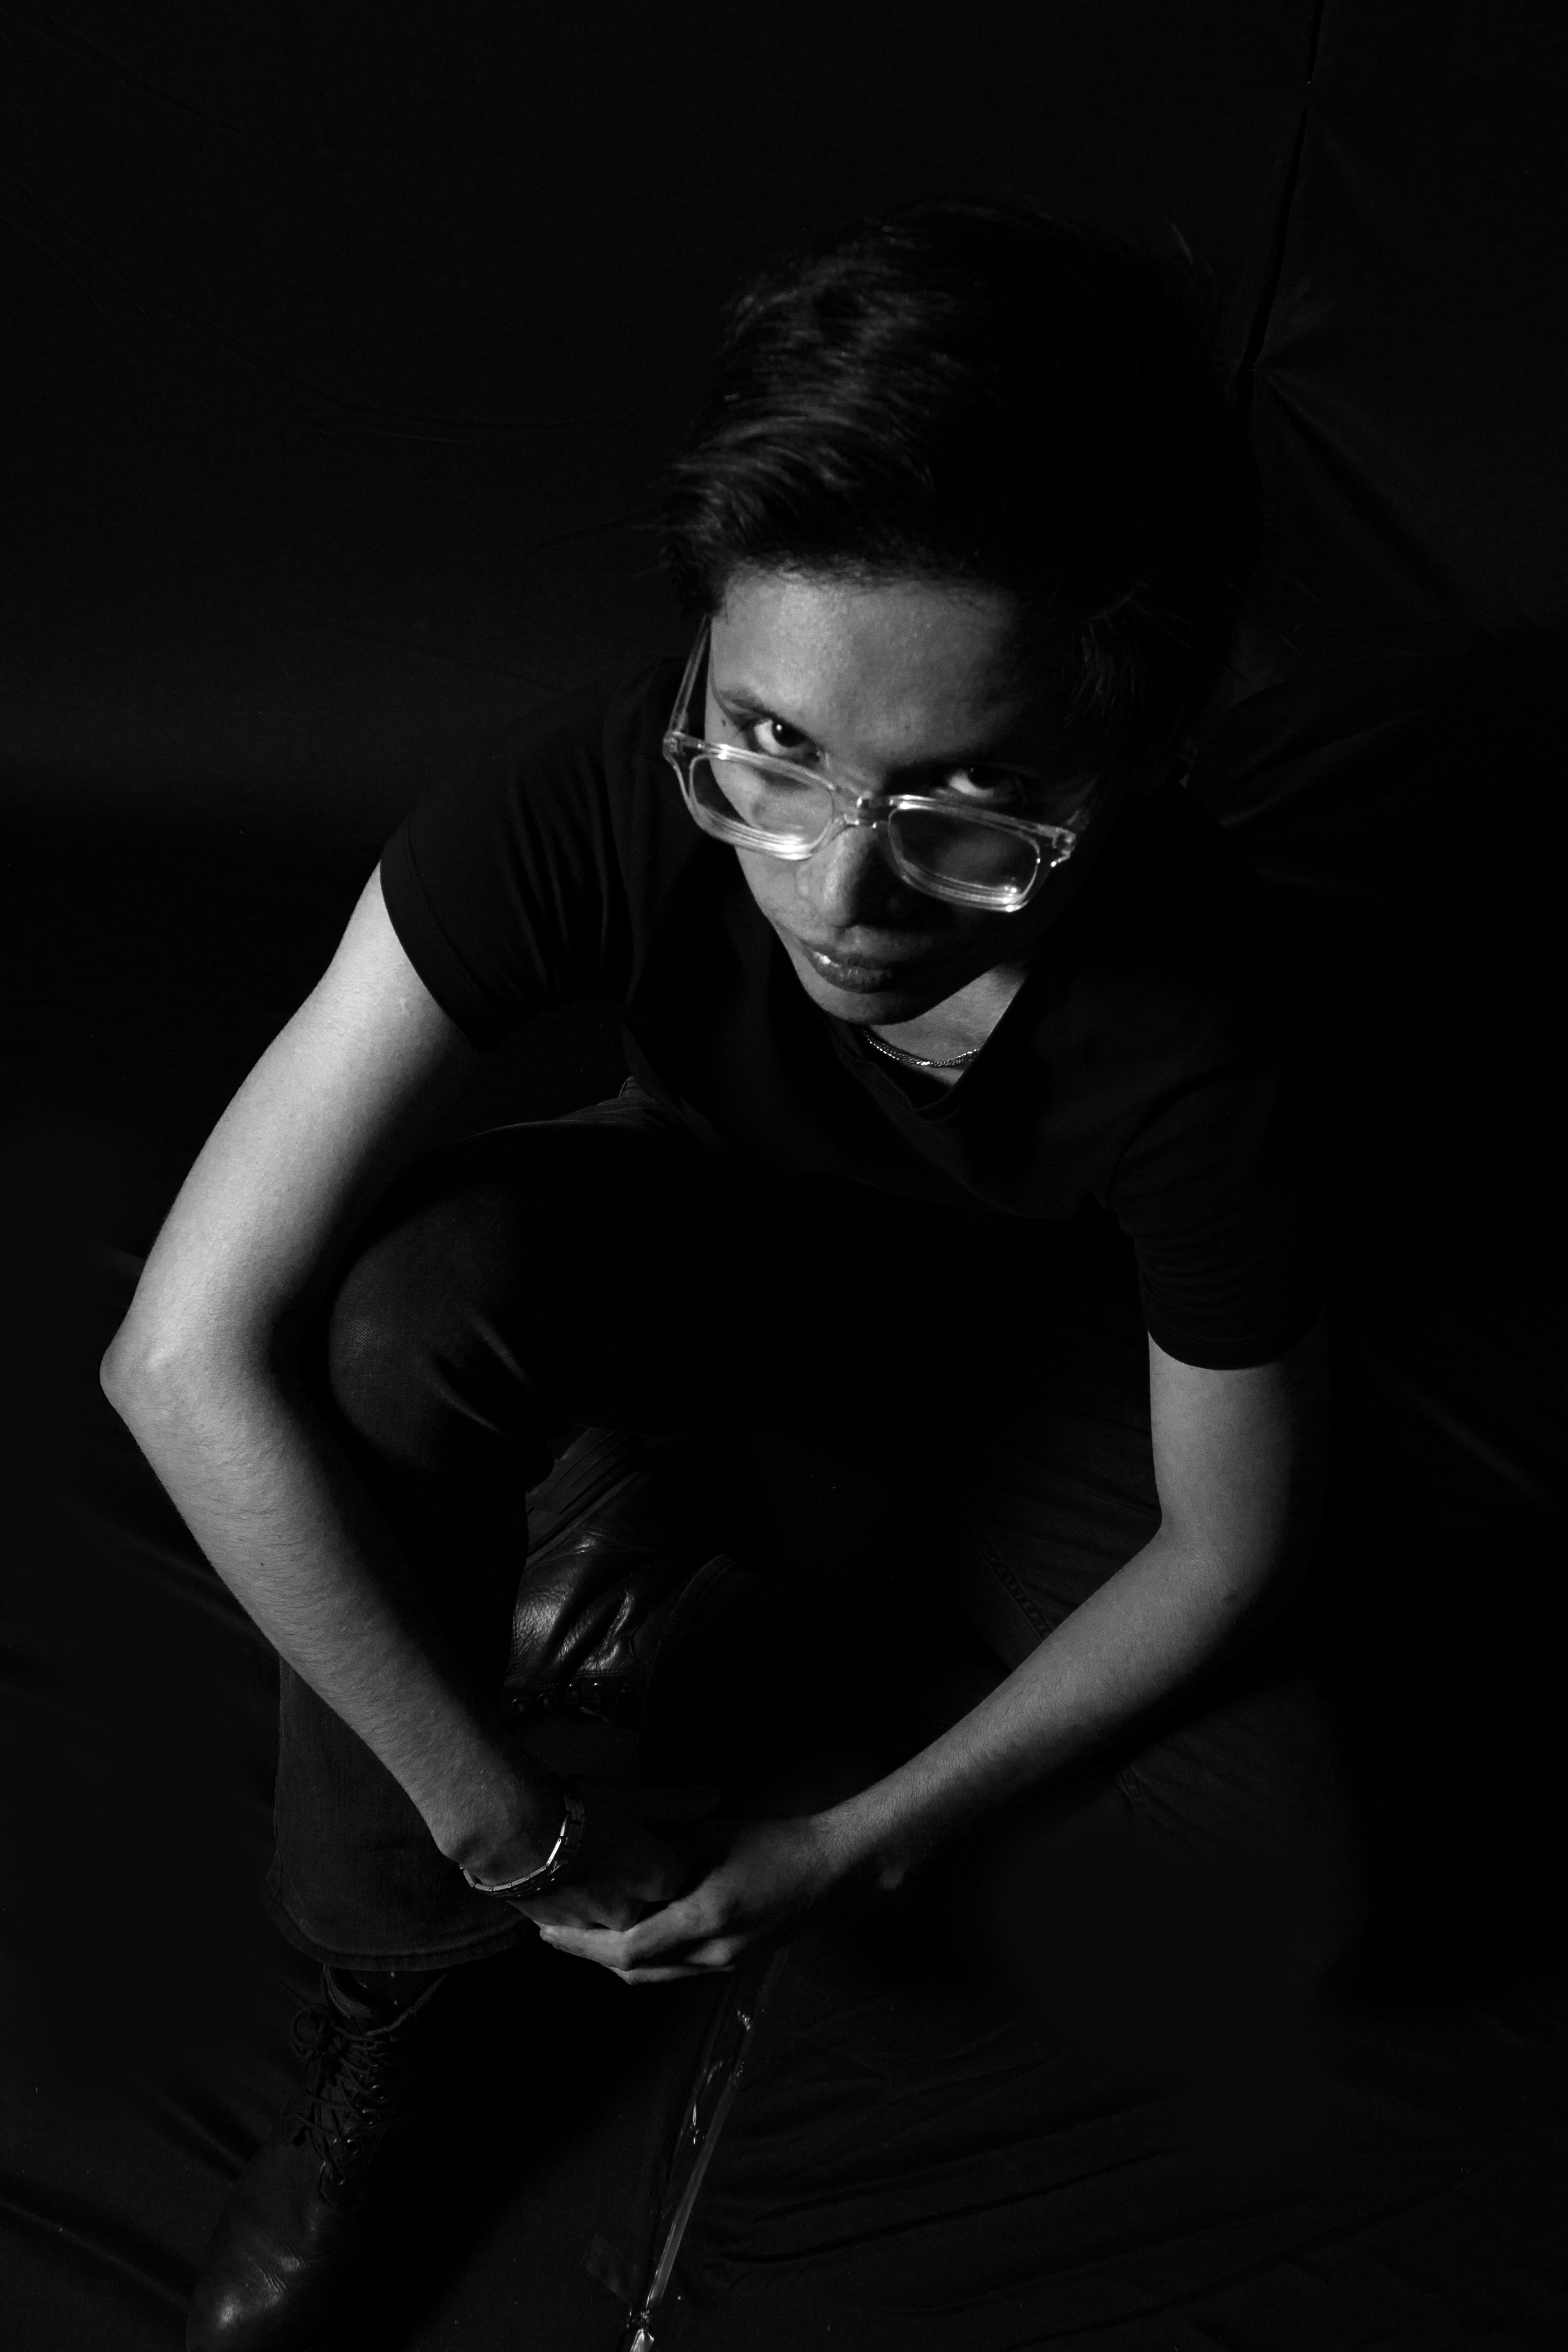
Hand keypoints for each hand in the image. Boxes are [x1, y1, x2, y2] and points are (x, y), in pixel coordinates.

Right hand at [509, 1782, 719, 1935]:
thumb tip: (717, 1798)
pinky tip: (574, 1887)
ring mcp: (598, 1926)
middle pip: (652, 1903)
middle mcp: (636, 1912)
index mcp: (661, 1880)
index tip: (667, 1843)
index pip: (685, 1878)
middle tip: (627, 1855)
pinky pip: (583, 1926)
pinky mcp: (564, 1928)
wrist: (519, 1835)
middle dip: (645, 1884)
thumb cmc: (585, 1810)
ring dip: (614, 1901)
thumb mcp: (637, 1799)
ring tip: (599, 1871)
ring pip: (616, 1919)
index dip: (677, 1858)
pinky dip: (583, 1909)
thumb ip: (680, 1805)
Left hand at [534, 1812, 844, 1982]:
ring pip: (655, 1973)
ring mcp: (724, 1962)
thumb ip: (668, 1851)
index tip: (549, 1930)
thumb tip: (621, 1857)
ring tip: (584, 1934)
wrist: (834, 1870)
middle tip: (554, 1934)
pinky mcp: (733, 1960)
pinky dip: (647, 1956)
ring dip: (617, 1958)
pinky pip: (677, 1968)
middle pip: (634, 1970)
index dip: (582, 1945)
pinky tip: (632, 1932)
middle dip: (590, 1955)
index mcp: (704, 1917)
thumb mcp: (715, 1833)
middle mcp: (711, 1952)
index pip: (627, 1949)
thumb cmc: (777, 1841)